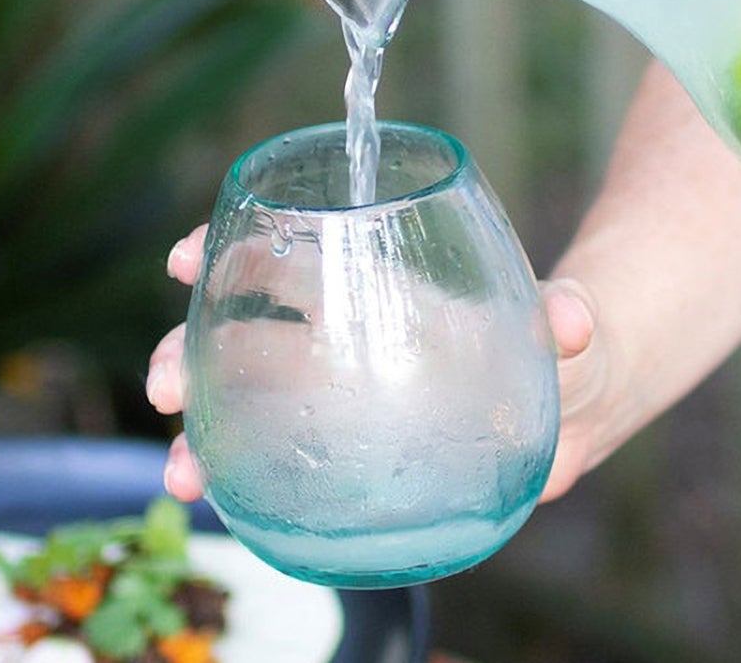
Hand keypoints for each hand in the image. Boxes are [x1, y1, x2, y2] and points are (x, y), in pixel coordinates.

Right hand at [147, 230, 608, 505]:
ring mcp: (343, 398)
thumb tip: (572, 321)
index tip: (187, 259)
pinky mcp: (351, 454)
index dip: (233, 244)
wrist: (576, 403)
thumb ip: (569, 318)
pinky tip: (208, 496)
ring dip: (196, 425)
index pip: (294, 252)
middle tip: (165, 384)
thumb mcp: (569, 326)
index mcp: (385, 287)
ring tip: (180, 468)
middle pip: (245, 331)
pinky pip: (274, 459)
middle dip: (188, 348)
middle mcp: (349, 337)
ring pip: (243, 401)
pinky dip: (230, 473)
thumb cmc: (562, 343)